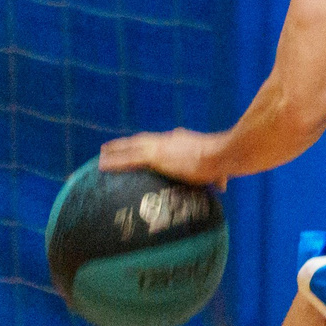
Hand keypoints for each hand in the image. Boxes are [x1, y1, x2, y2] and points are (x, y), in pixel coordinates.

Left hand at [99, 128, 223, 187]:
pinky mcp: (155, 156)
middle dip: (127, 143)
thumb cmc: (223, 162)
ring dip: (115, 150)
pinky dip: (115, 161)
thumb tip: (224, 186)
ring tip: (101, 154)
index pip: (162, 140)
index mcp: (182, 140)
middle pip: (141, 141)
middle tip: (112, 146)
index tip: (142, 146)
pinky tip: (102, 165)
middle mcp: (168, 140)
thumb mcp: (219, 169)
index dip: (150, 143)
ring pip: (131, 147)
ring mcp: (160, 147)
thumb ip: (218, 177)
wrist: (221, 154)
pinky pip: (129, 159)